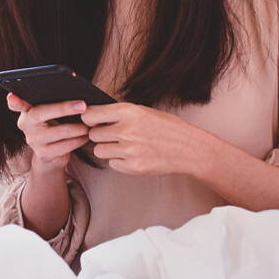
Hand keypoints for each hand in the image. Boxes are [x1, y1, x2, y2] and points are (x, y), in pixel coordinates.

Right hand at [6, 92, 90, 172]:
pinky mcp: (43, 154)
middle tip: (83, 105)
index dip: (14, 101)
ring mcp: (33, 140)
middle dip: (64, 108)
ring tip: (89, 123)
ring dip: (77, 127)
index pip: (17, 103)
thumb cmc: (55, 125)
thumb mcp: (52, 114)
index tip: (12, 96)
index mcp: (27, 110)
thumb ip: (54, 102)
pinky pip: (64, 146)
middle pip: (42, 113)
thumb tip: (76, 96)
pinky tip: (86, 136)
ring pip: (58, 132)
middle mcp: (26, 124)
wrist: (52, 155)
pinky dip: (78, 140)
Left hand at [80, 102, 208, 175]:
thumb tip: (94, 115)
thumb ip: (120, 113)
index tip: (92, 120)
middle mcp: (126, 130)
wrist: (189, 149)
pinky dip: (118, 160)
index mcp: (128, 112)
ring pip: (99, 150)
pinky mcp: (132, 167)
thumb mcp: (144, 111)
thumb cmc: (168, 127)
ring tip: (123, 145)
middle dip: (100, 134)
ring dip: (107, 148)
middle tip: (112, 134)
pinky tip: (132, 155)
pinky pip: (112, 163)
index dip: (89, 118)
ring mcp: (129, 150)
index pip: (90, 115)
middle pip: (93, 134)